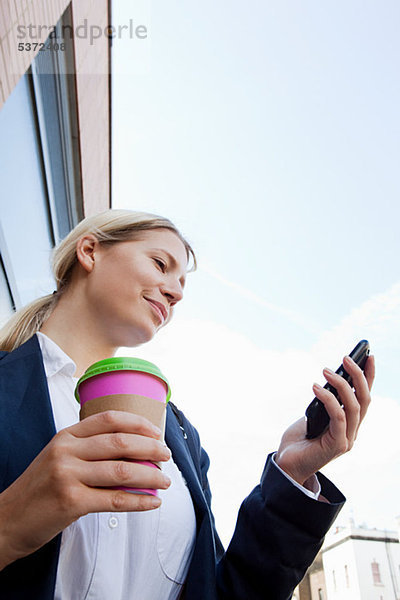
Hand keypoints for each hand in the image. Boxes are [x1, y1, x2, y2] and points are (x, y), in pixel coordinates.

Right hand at [0, 410, 170, 569]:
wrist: (7, 519)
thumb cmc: (39, 489)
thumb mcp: (58, 457)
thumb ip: (88, 449)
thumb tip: (134, 450)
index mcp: (65, 435)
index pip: (109, 419)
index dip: (138, 423)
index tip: (157, 432)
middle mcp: (66, 451)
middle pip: (120, 442)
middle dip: (150, 448)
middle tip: (166, 456)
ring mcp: (67, 475)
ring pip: (122, 471)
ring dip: (150, 476)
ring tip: (165, 482)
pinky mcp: (71, 502)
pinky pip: (115, 500)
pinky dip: (139, 501)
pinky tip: (152, 502)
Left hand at [275, 355, 374, 485]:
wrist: (287, 466)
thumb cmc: (298, 440)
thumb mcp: (313, 415)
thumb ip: (324, 402)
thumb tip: (326, 383)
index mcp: (349, 423)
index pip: (364, 397)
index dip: (369, 377)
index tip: (368, 355)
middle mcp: (352, 431)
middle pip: (364, 399)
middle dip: (358, 375)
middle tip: (346, 358)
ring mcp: (347, 439)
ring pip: (354, 406)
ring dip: (341, 384)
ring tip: (325, 370)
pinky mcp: (337, 446)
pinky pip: (338, 416)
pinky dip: (328, 399)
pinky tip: (316, 387)